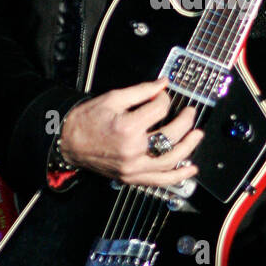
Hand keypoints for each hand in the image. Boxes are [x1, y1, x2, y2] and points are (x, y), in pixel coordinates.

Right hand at [59, 76, 204, 185]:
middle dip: (184, 121)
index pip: (160, 110)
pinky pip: (160, 180)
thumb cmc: (86, 120)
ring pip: (170, 160)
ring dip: (188, 147)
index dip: (164, 99)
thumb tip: (163, 84)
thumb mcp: (113, 98)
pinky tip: (190, 170)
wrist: (68, 142)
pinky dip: (177, 176)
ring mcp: (133, 167)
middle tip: (190, 113)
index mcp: (128, 127)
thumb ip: (141, 91)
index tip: (162, 96)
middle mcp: (133, 150)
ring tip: (197, 136)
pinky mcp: (131, 177)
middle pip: (170, 135)